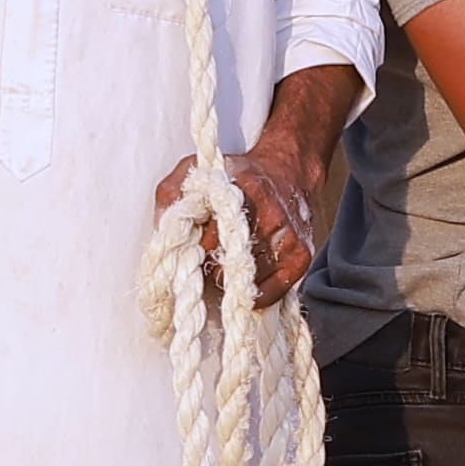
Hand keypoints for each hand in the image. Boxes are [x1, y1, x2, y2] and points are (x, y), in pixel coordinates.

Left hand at [163, 134, 326, 292]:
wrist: (286, 171)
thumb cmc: (235, 176)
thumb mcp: (195, 171)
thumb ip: (172, 195)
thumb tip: (163, 229)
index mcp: (242, 191)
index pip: (210, 238)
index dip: (194, 249)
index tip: (190, 247)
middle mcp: (271, 215)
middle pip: (229, 263)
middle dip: (211, 266)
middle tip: (206, 258)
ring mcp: (288, 238)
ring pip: (247, 281)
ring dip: (231, 281)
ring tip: (226, 264)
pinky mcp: (301, 256)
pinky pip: (271, 293)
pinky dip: (253, 294)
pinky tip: (244, 280)